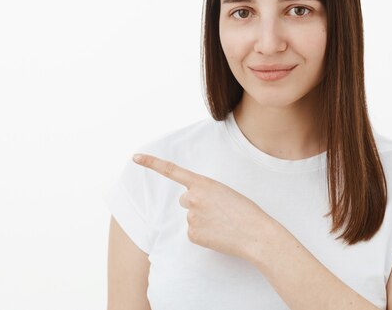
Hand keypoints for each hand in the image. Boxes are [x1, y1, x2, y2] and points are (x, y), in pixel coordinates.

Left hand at [132, 153, 275, 260]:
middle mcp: (192, 198)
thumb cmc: (245, 212)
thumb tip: (190, 205)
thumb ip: (204, 192)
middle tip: (218, 211)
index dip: (151, 163)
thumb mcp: (224, 192)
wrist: (256, 235)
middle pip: (185, 200)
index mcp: (202, 183)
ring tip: (222, 223)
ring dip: (203, 220)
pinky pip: (193, 233)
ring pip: (191, 217)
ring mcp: (191, 217)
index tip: (135, 157)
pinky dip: (204, 235)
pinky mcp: (192, 235)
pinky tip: (218, 235)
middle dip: (197, 204)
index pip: (171, 170)